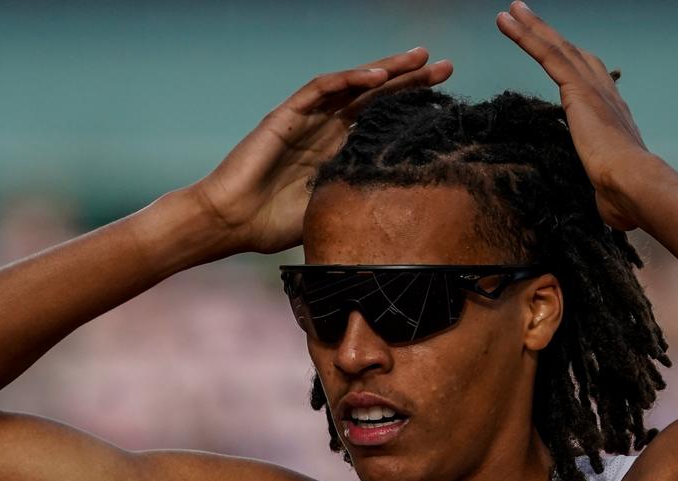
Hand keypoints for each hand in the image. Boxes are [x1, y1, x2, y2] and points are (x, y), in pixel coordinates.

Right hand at [188, 49, 452, 255]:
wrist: (231, 222)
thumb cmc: (271, 224)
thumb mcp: (330, 212)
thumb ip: (358, 202)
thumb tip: (401, 215)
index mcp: (337, 150)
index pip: (381, 120)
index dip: (411, 107)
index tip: (446, 99)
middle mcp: (325, 128)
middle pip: (374, 96)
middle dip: (409, 79)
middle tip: (445, 66)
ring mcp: (306, 119)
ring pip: (352, 85)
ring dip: (386, 70)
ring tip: (419, 59)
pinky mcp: (286, 115)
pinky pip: (321, 89)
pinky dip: (349, 79)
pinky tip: (376, 76)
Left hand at [495, 1, 654, 229]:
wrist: (634, 184)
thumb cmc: (625, 195)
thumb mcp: (610, 189)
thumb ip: (606, 191)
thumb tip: (612, 213)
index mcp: (614, 114)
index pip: (590, 79)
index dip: (573, 61)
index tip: (559, 50)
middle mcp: (605, 94)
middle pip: (572, 53)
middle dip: (549, 34)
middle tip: (527, 16)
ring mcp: (592, 88)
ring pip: (557, 47)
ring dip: (532, 27)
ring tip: (510, 11)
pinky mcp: (577, 89)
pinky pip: (547, 54)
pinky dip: (526, 35)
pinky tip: (507, 21)